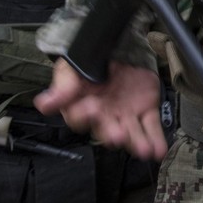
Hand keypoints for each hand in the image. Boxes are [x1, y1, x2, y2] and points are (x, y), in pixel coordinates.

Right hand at [34, 58, 167, 160]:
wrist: (113, 52)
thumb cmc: (86, 66)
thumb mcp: (71, 71)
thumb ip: (62, 87)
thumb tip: (44, 103)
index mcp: (82, 109)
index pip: (80, 117)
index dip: (84, 114)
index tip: (90, 108)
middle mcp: (103, 117)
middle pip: (106, 129)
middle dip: (112, 133)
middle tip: (118, 136)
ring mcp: (125, 115)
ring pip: (131, 132)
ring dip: (137, 142)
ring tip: (144, 150)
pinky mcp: (144, 110)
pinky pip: (151, 126)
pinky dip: (156, 138)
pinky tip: (159, 150)